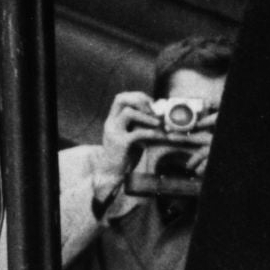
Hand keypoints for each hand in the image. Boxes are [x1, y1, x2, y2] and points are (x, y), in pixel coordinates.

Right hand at [92, 90, 153, 204]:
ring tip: (158, 122)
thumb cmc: (124, 154)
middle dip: (140, 100)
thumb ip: (138, 125)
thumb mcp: (130, 136)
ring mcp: (114, 132)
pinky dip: (150, 132)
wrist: (111, 173)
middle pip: (121, 99)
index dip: (137, 96)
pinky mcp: (120, 144)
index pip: (121, 97)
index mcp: (112, 119)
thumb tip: (159, 115)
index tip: (151, 104)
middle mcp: (111, 122)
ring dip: (146, 116)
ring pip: (128, 113)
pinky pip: (137, 133)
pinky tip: (159, 136)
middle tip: (153, 110)